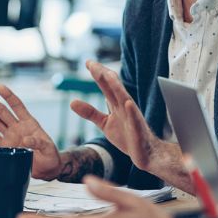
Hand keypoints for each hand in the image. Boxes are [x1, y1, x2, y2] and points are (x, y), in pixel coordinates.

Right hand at [0, 84, 62, 179]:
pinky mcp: (5, 147)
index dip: (8, 96)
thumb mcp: (48, 148)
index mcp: (29, 123)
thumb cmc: (50, 156)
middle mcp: (17, 127)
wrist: (46, 169)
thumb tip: (26, 140)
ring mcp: (10, 136)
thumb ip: (38, 143)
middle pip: (2, 111)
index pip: (17, 106)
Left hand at [72, 61, 188, 190]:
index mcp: (116, 104)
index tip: (87, 62)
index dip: (97, 74)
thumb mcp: (104, 123)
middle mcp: (124, 106)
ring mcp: (132, 117)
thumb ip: (90, 112)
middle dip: (103, 74)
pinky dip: (132, 111)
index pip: (106, 85)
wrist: (146, 154)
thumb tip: (72, 102)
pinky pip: (135, 119)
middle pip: (113, 87)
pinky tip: (128, 103)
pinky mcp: (138, 129)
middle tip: (91, 63)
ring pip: (124, 98)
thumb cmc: (128, 136)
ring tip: (108, 75)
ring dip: (117, 87)